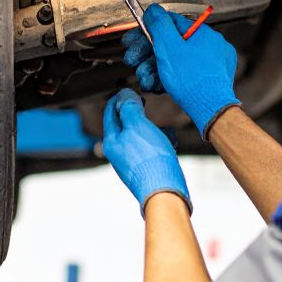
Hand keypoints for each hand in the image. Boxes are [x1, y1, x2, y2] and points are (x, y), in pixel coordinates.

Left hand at [103, 89, 190, 215]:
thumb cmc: (150, 159)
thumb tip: (124, 96)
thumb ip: (129, 108)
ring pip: (141, 136)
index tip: (131, 89)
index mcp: (111, 141)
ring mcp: (132, 162)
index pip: (110, 112)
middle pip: (125, 124)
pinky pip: (151, 148)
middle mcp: (118, 152)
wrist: (164, 191)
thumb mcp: (137, 125)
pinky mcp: (146, 169)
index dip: (120, 98)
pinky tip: (171, 141)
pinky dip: (160, 141)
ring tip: (165, 127)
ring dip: (153, 127)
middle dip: (138, 113)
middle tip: (147, 103)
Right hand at [121, 4, 239, 137]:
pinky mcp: (211, 80)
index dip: (148, 30)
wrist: (210, 109)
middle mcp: (210, 45)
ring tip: (144, 78)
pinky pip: (186, 74)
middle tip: (133, 61)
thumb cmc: (192, 80)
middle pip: (171, 44)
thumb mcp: (168, 46)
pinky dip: (169, 79)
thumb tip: (153, 9)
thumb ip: (159, 24)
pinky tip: (157, 85)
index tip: (134, 38)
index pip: (170, 23)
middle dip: (148, 54)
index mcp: (202, 33)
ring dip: (155, 69)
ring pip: (176, 61)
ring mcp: (212, 64)